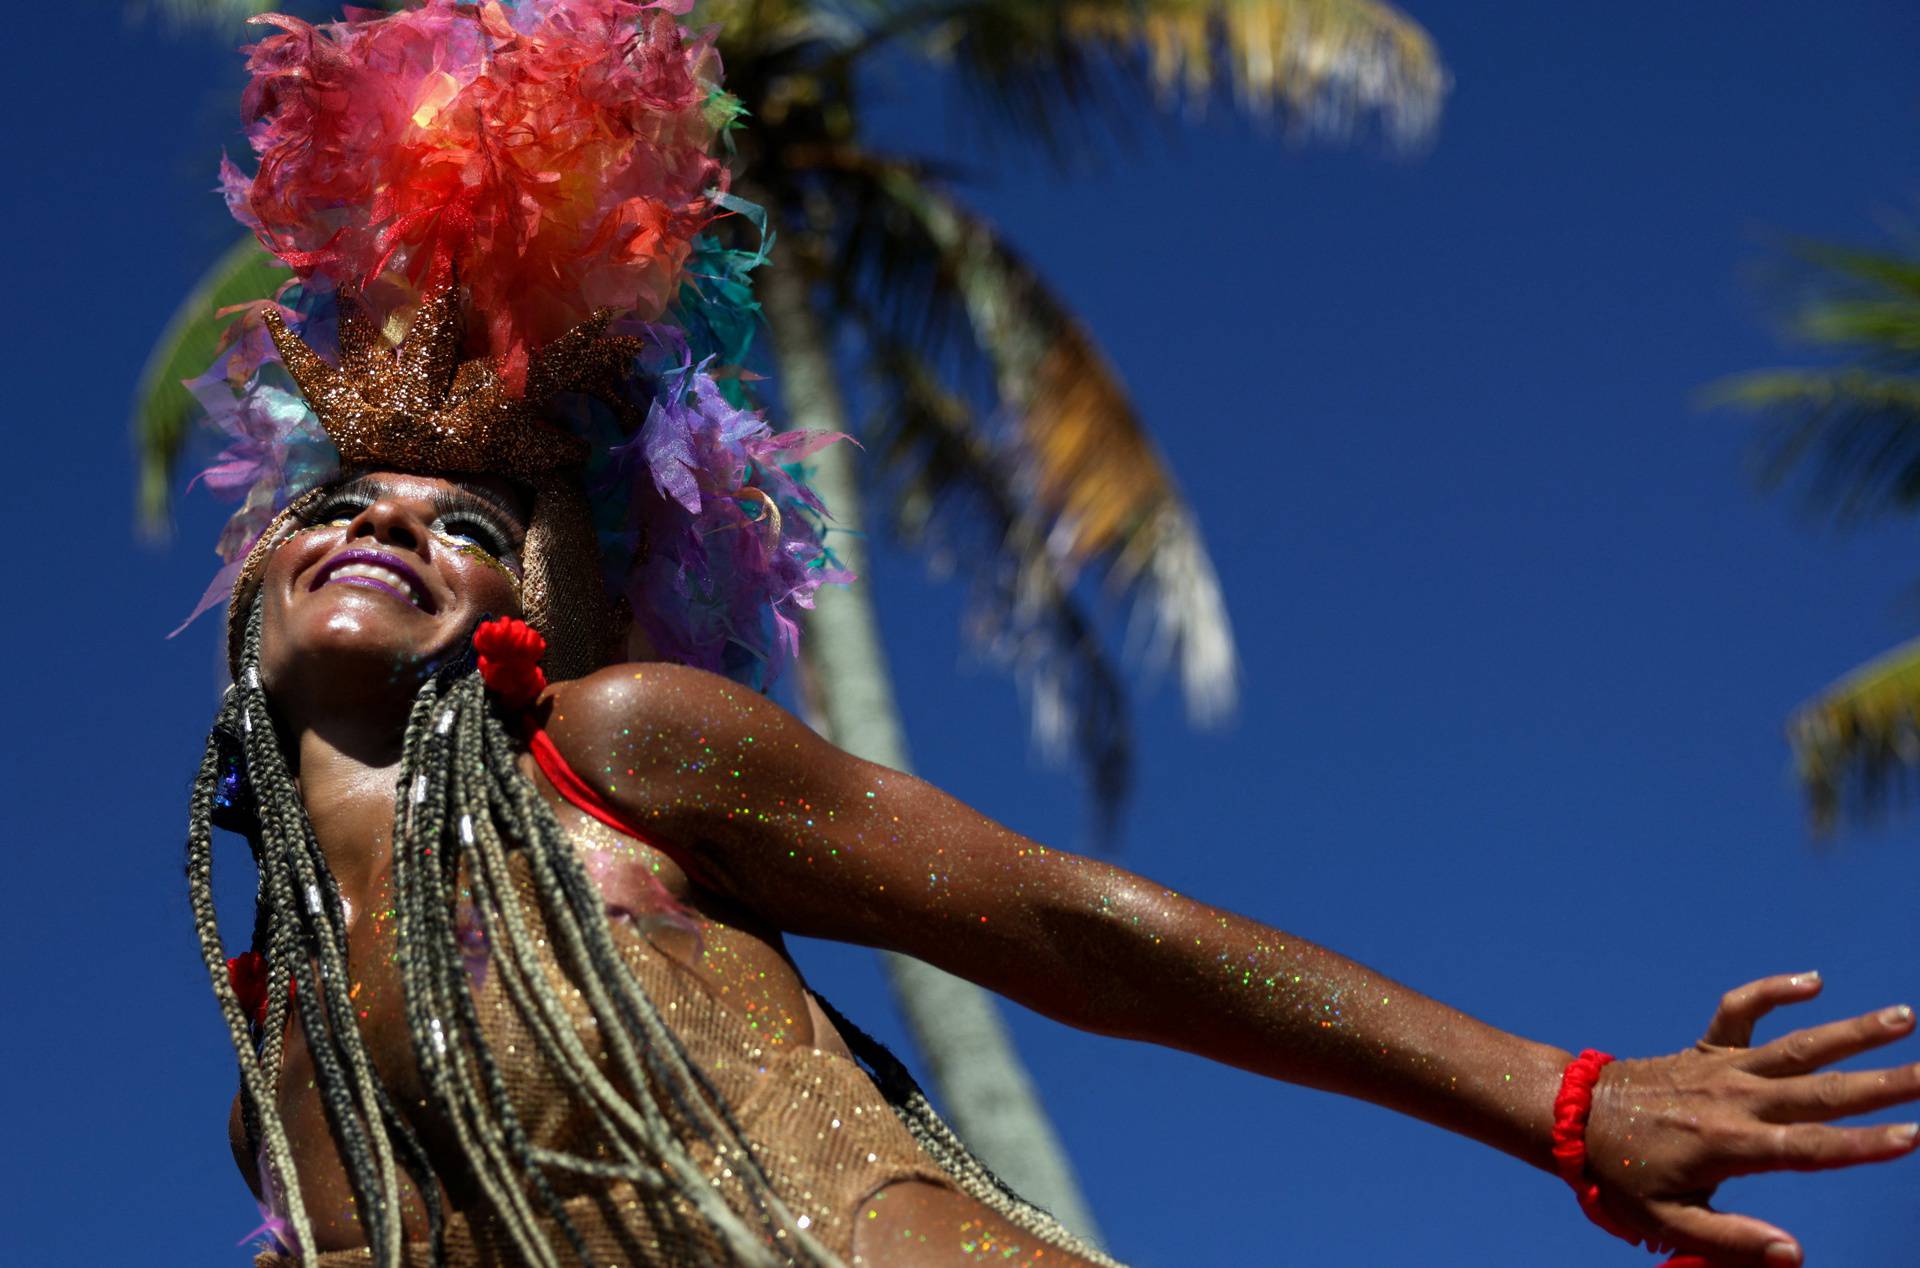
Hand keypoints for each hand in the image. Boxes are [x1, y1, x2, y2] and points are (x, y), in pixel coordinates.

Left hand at [1582, 973, 1919, 1265]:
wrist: (1568, 1117)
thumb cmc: (1620, 1175)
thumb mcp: (1667, 1222)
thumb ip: (1732, 1240)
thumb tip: (1795, 1255)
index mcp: (1731, 1146)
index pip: (1813, 1147)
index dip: (1866, 1145)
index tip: (1914, 1135)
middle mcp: (1734, 1100)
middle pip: (1823, 1092)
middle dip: (1884, 1084)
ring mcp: (1721, 1069)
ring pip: (1798, 1046)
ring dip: (1852, 1031)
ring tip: (1904, 1016)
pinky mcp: (1705, 1050)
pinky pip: (1741, 1011)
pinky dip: (1772, 990)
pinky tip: (1813, 978)